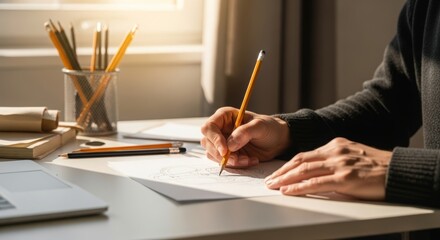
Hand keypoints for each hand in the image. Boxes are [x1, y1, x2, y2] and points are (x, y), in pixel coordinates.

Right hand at [200, 107, 289, 167]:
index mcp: (225, 116)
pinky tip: (249, 160)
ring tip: (247, 159)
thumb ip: (245, 133)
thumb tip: (230, 144)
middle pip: (207, 142)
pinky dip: (236, 164)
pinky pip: (224, 162)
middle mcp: (220, 129)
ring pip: (213, 154)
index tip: (225, 150)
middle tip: (237, 159)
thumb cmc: (269, 128)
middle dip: (221, 154)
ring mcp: (222, 142)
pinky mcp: (227, 154)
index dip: (214, 139)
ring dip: (229, 160)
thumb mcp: (260, 126)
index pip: (209, 127)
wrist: (277, 141)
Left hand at [265, 137, 391, 199]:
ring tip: (273, 185)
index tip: (276, 172)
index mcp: (335, 145)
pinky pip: (316, 183)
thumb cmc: (376, 167)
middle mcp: (335, 151)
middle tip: (269, 180)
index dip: (288, 164)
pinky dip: (299, 187)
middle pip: (300, 161)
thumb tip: (315, 169)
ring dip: (285, 179)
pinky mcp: (346, 178)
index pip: (304, 154)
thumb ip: (333, 160)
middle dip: (282, 171)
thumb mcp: (352, 156)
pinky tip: (288, 191)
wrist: (398, 170)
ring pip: (305, 170)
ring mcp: (340, 164)